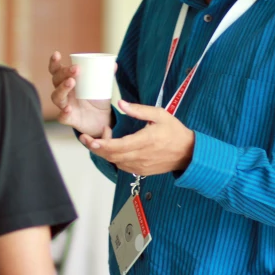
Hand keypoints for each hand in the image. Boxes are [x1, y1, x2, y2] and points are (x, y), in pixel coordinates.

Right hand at [48, 51, 114, 137]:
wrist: (103, 120)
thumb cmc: (97, 99)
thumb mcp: (103, 85)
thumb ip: (107, 74)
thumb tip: (114, 64)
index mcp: (68, 81)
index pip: (56, 70)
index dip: (54, 62)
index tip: (56, 54)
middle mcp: (63, 92)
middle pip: (56, 80)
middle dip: (64, 73)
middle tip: (76, 69)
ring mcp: (65, 105)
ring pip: (56, 97)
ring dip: (62, 88)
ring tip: (71, 82)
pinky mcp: (69, 119)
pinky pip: (61, 117)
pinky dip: (63, 113)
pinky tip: (68, 109)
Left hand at [79, 101, 195, 175]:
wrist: (188, 153)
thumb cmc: (174, 131)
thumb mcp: (160, 114)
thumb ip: (139, 110)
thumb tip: (121, 103)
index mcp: (146, 140)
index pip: (118, 146)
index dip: (102, 144)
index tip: (90, 139)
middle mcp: (141, 156)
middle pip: (112, 156)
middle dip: (96, 148)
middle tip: (86, 137)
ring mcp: (140, 166)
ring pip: (115, 162)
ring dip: (104, 152)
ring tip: (101, 139)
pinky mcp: (141, 171)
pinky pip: (121, 166)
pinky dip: (113, 158)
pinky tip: (112, 147)